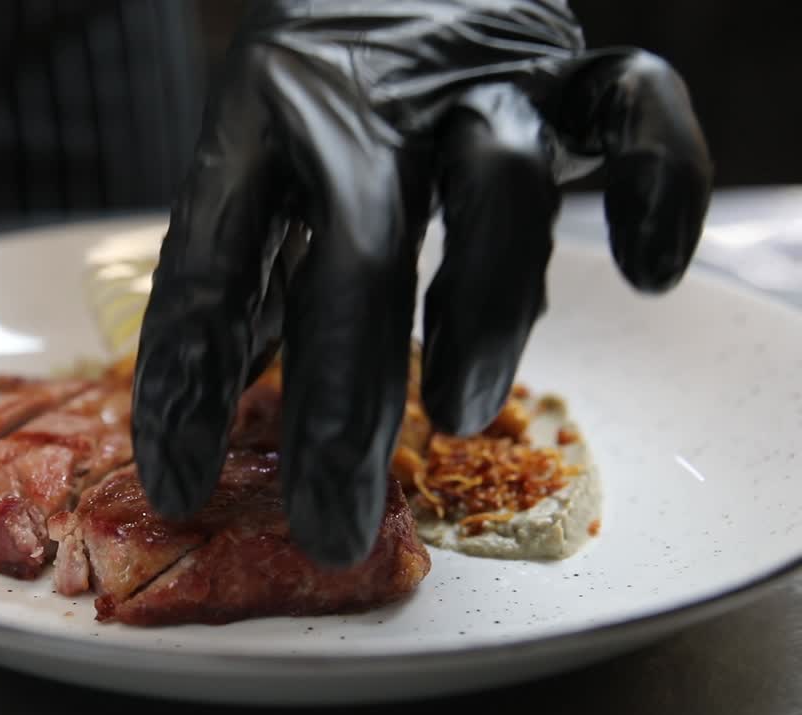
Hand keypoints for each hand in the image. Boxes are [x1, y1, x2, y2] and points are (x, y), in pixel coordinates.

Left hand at [130, 0, 712, 565]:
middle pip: (360, 249)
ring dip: (484, 311)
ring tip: (456, 408)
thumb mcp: (256, 154)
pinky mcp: (566, 64)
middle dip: (345, 402)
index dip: (190, 383)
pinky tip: (647, 271)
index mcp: (257, 116)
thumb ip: (247, 267)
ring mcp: (472, 76)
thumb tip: (206, 398)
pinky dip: (663, 187)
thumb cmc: (318, 74)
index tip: (181, 483)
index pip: (211, 262)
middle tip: (331, 520)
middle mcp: (362, 96)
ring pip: (500, 185)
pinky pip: (639, 108)